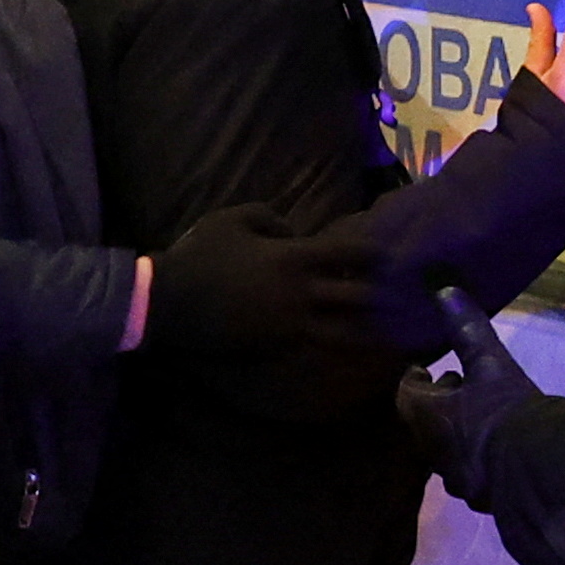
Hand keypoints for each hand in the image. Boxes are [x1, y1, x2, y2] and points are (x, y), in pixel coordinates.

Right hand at [145, 204, 372, 371]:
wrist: (168, 302)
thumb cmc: (201, 254)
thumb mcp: (233, 219)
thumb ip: (271, 217)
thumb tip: (293, 232)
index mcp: (293, 259)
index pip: (351, 255)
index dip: (375, 253)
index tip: (389, 254)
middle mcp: (300, 296)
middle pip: (358, 298)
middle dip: (380, 296)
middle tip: (396, 295)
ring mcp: (290, 326)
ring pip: (342, 332)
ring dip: (361, 328)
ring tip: (378, 328)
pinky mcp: (276, 348)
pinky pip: (312, 345)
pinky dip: (326, 341)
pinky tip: (334, 338)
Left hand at [396, 282, 545, 485]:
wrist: (540, 470)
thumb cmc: (508, 410)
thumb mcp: (490, 363)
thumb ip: (467, 329)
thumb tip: (444, 289)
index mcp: (428, 418)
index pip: (407, 395)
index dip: (415, 380)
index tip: (422, 369)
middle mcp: (435, 452)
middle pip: (425, 426)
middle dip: (438, 407)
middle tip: (454, 388)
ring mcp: (459, 479)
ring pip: (448, 451)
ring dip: (458, 433)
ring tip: (479, 417)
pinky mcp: (484, 499)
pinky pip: (473, 472)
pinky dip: (479, 456)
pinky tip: (501, 450)